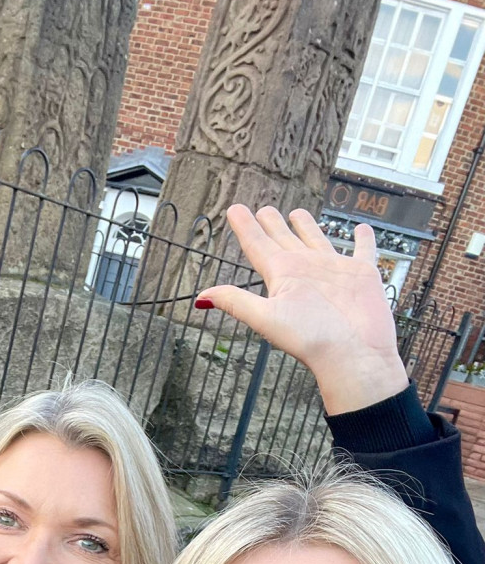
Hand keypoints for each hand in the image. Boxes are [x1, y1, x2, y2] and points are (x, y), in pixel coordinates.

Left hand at [197, 204, 408, 414]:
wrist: (352, 355)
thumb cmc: (311, 339)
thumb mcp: (267, 317)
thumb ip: (236, 302)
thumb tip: (200, 298)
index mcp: (282, 277)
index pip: (258, 246)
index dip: (245, 227)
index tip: (234, 209)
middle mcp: (305, 270)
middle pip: (284, 239)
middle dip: (273, 223)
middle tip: (263, 208)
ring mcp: (333, 271)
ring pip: (317, 239)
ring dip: (307, 226)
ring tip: (298, 212)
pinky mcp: (362, 274)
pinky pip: (363, 250)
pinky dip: (363, 239)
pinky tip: (361, 229)